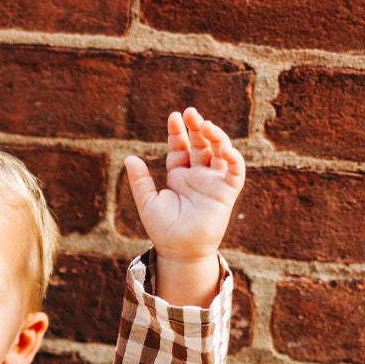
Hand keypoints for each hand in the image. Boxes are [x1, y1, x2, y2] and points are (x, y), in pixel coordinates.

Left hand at [124, 106, 244, 265]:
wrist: (179, 251)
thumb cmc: (163, 229)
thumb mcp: (148, 202)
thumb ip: (140, 181)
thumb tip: (129, 158)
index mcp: (179, 176)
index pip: (180, 147)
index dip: (178, 132)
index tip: (174, 116)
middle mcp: (198, 175)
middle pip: (200, 144)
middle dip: (197, 127)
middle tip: (191, 113)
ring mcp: (213, 182)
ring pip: (219, 152)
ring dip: (216, 136)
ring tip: (206, 124)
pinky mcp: (227, 192)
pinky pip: (235, 171)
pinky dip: (232, 157)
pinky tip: (223, 146)